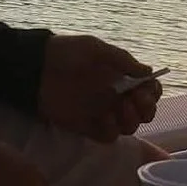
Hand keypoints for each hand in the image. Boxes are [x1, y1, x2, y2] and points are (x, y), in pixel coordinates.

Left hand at [40, 33, 163, 140]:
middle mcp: (114, 97)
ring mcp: (101, 112)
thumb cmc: (65, 52)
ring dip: (132, 121)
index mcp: (120, 78)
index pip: (148, 90)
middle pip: (143, 112)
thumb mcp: (95, 49)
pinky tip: (105, 118)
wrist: (34, 67)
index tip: (145, 91)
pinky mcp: (86, 126)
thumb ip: (123, 60)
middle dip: (146, 110)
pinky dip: (112, 131)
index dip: (152, 93)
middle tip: (136, 102)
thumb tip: (149, 72)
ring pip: (129, 127)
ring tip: (121, 109)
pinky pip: (108, 136)